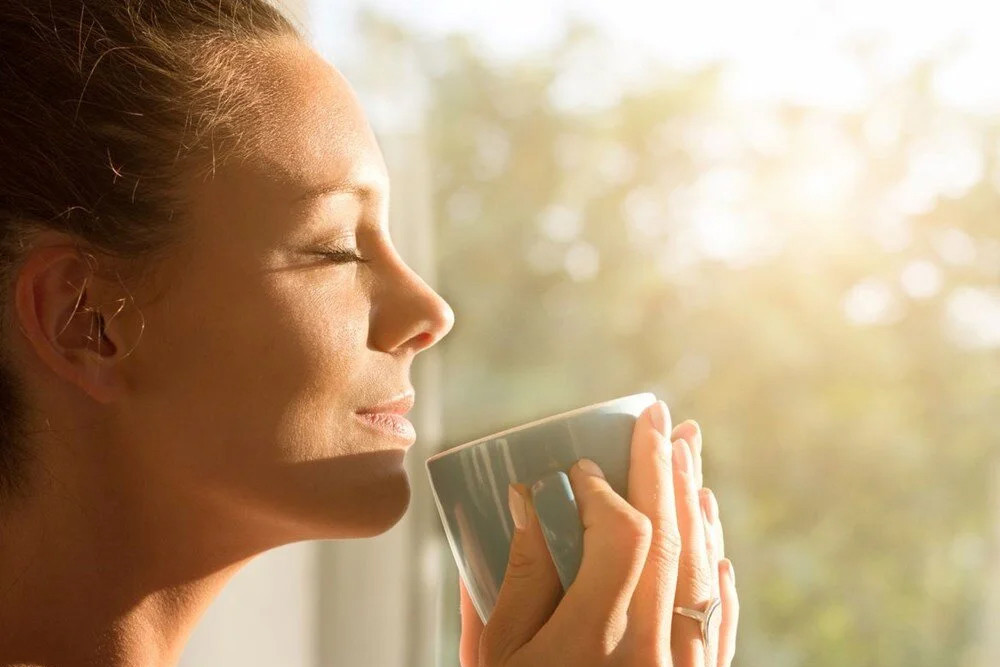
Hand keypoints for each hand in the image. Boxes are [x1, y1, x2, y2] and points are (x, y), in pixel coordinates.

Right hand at [459, 401, 738, 665]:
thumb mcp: (493, 656)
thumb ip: (514, 578)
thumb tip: (529, 501)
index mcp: (594, 644)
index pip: (621, 537)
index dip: (606, 488)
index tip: (583, 463)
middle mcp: (653, 657)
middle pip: (674, 540)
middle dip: (665, 469)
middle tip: (661, 416)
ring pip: (706, 574)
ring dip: (698, 507)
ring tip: (690, 457)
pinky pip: (722, 621)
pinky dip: (720, 571)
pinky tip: (715, 537)